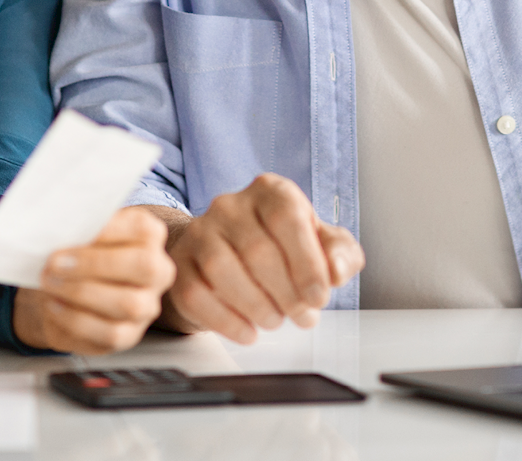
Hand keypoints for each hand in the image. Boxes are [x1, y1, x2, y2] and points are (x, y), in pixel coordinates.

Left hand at [12, 207, 174, 353]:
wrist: (66, 287)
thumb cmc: (78, 251)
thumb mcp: (83, 231)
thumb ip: (82, 226)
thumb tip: (65, 224)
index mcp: (150, 237)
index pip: (144, 230)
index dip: (111, 229)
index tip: (77, 228)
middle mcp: (158, 272)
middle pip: (144, 266)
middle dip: (95, 263)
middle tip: (55, 261)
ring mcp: (146, 306)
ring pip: (128, 304)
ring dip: (81, 293)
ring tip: (50, 282)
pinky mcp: (128, 335)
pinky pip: (109, 333)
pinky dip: (76, 319)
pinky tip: (55, 304)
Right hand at [155, 173, 364, 344]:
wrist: (225, 255)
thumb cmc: (279, 248)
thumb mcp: (320, 244)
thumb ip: (340, 253)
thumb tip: (337, 268)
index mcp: (270, 191)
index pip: (286, 216)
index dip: (306, 261)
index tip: (320, 296)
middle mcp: (230, 205)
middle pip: (257, 249)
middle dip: (286, 293)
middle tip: (302, 316)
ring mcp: (200, 232)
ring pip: (222, 270)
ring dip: (257, 306)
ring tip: (276, 319)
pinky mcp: (181, 265)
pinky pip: (197, 294)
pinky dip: (227, 321)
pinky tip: (249, 330)